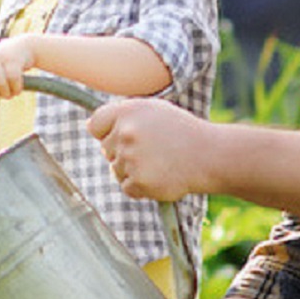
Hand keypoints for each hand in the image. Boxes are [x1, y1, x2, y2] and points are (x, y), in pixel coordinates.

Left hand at [87, 97, 209, 201]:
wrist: (209, 156)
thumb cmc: (181, 131)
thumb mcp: (153, 111)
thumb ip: (122, 115)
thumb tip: (89, 126)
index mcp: (127, 111)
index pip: (95, 125)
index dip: (106, 133)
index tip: (122, 137)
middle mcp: (125, 133)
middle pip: (106, 150)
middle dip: (123, 152)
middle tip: (152, 150)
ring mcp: (131, 158)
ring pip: (116, 170)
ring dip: (133, 170)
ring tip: (159, 162)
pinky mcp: (139, 181)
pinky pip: (127, 187)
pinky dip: (141, 186)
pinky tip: (160, 176)